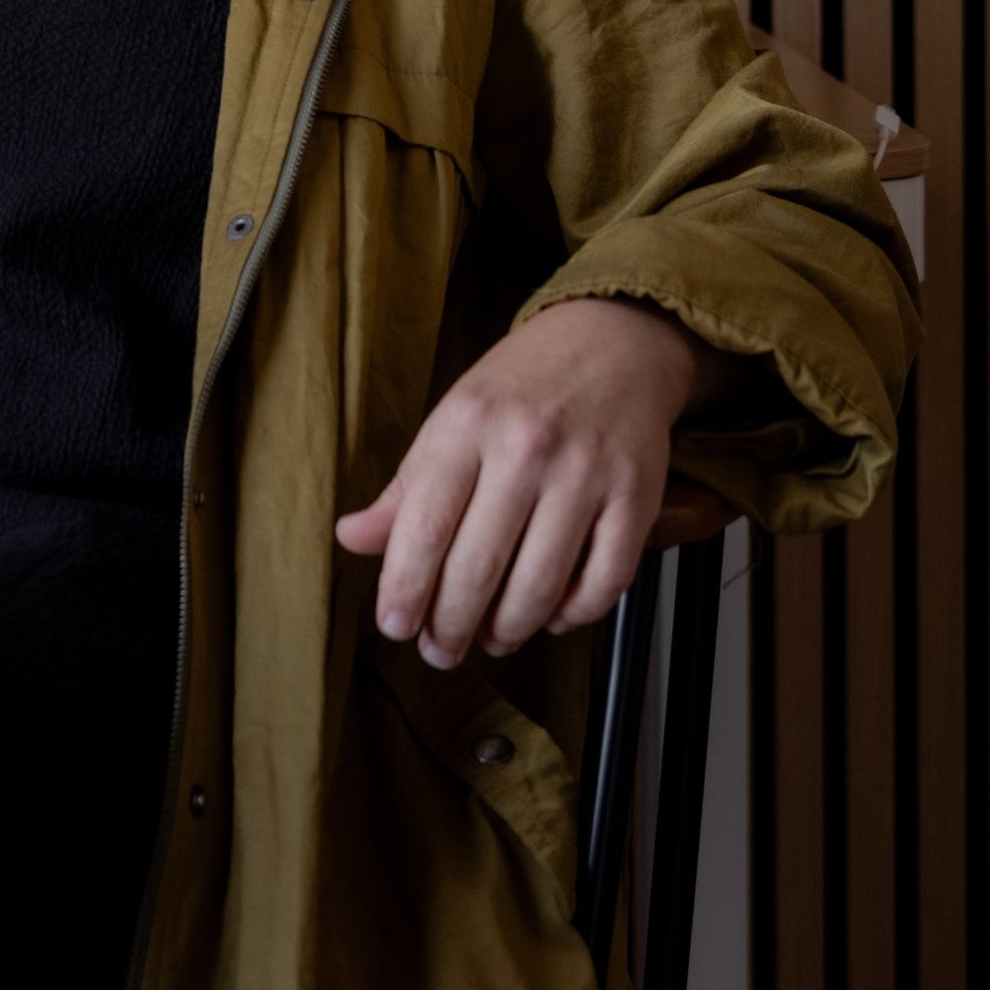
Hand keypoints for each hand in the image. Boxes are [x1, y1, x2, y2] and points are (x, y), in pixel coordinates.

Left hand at [334, 298, 730, 670]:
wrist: (612, 339)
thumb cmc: (523, 386)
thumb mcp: (452, 418)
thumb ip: (405, 488)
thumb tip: (352, 538)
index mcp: (467, 424)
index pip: (423, 528)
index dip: (405, 591)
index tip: (396, 626)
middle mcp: (525, 447)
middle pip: (478, 567)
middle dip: (451, 627)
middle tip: (440, 650)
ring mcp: (586, 471)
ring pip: (541, 585)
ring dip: (510, 630)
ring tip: (493, 639)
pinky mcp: (637, 494)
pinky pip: (605, 581)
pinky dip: (576, 615)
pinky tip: (553, 617)